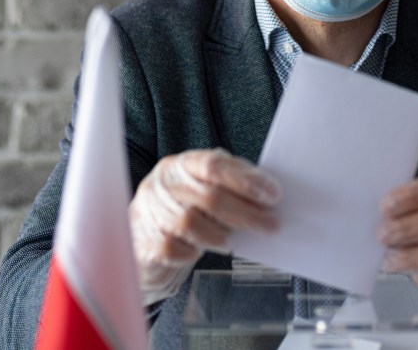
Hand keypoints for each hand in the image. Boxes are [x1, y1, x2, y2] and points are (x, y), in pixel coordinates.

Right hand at [128, 148, 281, 305]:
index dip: (245, 180)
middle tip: (271, 224)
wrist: (144, 240)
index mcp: (180, 165)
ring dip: (220, 234)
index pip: (214, 165)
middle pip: (209, 197)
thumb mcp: (203, 188)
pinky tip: (200, 251)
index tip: (272, 194)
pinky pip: (174, 249)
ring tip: (235, 240)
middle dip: (246, 213)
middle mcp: (162, 184)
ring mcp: (150, 212)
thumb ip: (230, 184)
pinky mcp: (145, 242)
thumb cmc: (183, 210)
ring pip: (191, 223)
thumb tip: (267, 191)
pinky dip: (193, 252)